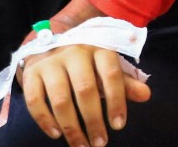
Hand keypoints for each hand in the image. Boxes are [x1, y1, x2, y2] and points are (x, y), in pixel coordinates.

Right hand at [22, 45, 150, 146]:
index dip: (116, 101)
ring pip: (60, 99)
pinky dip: (45, 120)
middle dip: (93, 121)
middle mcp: (74, 52)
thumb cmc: (87, 61)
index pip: (111, 75)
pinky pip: (35, 100)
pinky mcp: (31, 73)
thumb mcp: (107, 66)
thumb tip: (146, 95)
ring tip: (81, 145)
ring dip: (71, 127)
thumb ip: (124, 82)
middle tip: (100, 143)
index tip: (119, 125)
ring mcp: (50, 62)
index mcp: (98, 49)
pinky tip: (56, 134)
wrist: (52, 42)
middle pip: (85, 90)